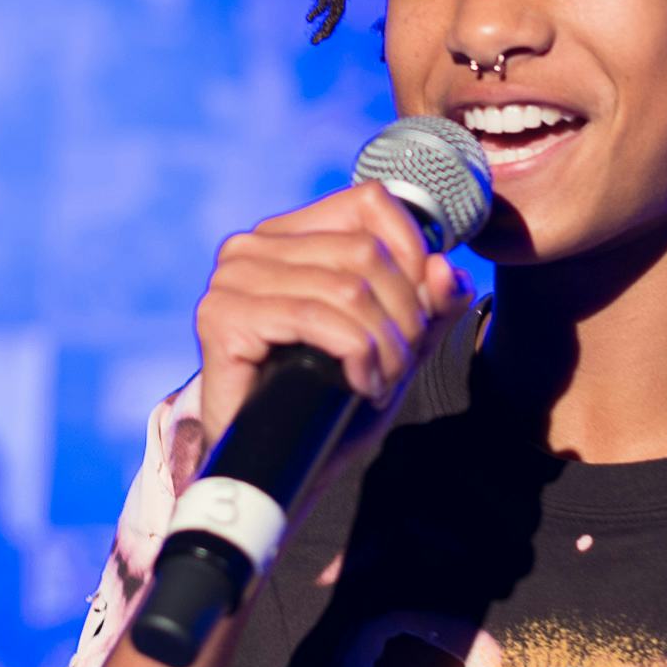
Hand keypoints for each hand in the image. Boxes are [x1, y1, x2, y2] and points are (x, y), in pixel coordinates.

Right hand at [192, 179, 467, 454]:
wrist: (277, 465)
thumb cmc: (332, 400)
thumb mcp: (396, 343)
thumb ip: (429, 303)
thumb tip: (444, 268)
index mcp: (291, 233)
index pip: (370, 201)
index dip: (412, 252)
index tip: (418, 311)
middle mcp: (255, 245)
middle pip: (366, 251)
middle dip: (403, 316)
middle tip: (399, 366)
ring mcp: (233, 278)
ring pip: (348, 287)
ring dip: (383, 344)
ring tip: (380, 381)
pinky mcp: (222, 316)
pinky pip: (316, 318)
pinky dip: (354, 353)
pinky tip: (358, 383)